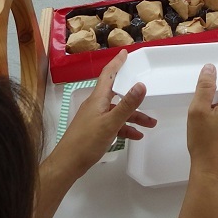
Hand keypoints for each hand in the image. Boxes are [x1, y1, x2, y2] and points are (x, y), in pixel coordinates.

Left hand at [57, 50, 156, 177]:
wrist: (67, 164)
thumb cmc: (86, 142)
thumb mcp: (110, 123)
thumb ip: (127, 105)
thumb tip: (141, 84)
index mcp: (98, 99)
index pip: (108, 74)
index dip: (117, 62)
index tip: (125, 53)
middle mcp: (96, 105)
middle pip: (117, 93)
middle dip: (134, 94)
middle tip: (147, 87)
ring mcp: (95, 118)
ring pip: (118, 111)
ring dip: (134, 116)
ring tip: (151, 123)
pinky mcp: (95, 130)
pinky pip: (114, 124)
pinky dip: (125, 128)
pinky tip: (136, 136)